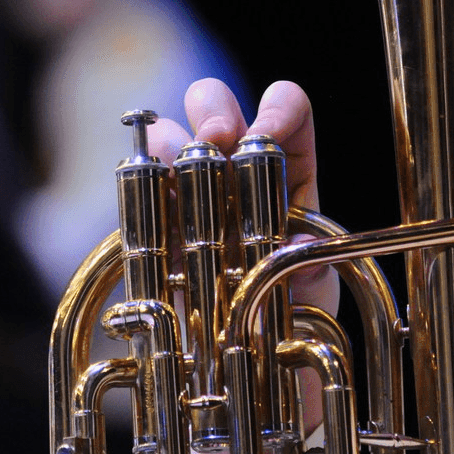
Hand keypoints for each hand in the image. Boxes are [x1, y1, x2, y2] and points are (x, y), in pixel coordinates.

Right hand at [150, 78, 337, 312]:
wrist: (251, 350)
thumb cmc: (291, 304)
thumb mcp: (314, 288)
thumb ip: (312, 268)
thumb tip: (299, 249)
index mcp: (287, 167)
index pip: (287, 109)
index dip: (278, 107)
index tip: (266, 132)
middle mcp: (235, 165)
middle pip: (214, 104)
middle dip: (212, 109)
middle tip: (216, 138)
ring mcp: (190, 188)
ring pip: (168, 135)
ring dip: (170, 146)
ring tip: (180, 179)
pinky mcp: (155, 220)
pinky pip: (139, 191)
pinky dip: (145, 196)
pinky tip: (158, 218)